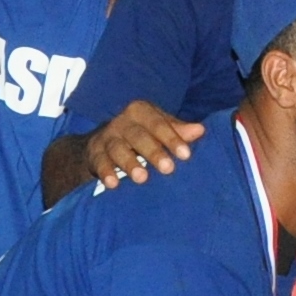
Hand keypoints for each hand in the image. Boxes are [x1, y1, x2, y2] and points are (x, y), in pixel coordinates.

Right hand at [78, 102, 201, 185]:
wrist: (102, 141)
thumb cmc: (140, 134)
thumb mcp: (159, 128)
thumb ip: (178, 130)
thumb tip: (200, 130)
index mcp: (141, 111)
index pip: (159, 123)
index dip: (172, 138)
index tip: (186, 155)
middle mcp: (123, 122)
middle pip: (139, 136)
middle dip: (154, 152)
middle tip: (168, 169)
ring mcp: (107, 137)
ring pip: (118, 149)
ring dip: (129, 163)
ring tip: (142, 178)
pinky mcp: (94, 153)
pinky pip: (99, 162)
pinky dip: (105, 173)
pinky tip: (113, 184)